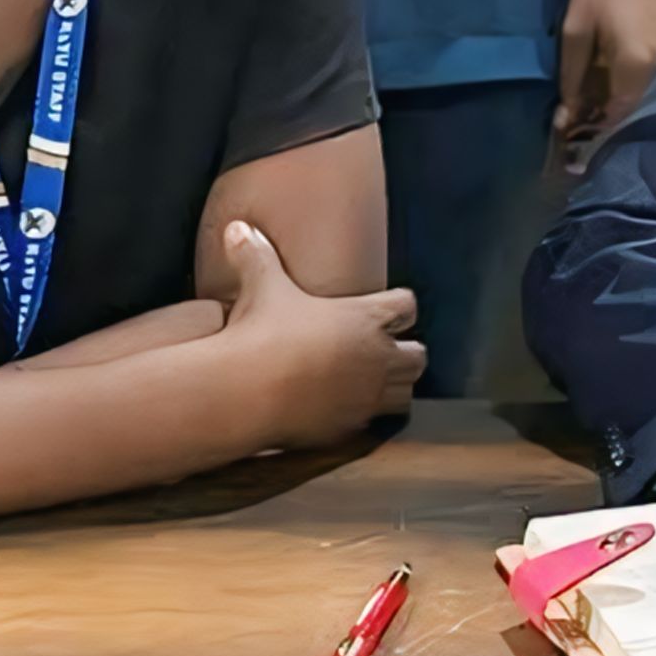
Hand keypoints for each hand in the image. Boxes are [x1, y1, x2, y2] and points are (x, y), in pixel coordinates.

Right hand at [215, 221, 425, 448]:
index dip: (398, 306)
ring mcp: (369, 395)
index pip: (407, 306)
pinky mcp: (352, 427)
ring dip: (394, 388)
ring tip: (372, 385)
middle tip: (383, 352)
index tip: (385, 309)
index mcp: (367, 317)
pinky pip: (375, 425)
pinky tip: (347, 411)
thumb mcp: (261, 287)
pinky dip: (367, 418)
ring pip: (406, 394)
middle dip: (405, 353)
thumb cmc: (260, 333)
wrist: (246, 391)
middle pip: (419, 356)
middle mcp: (378, 356)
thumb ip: (255, 256)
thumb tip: (237, 227)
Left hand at [555, 0, 655, 158]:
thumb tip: (567, 115)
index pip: (620, 114)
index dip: (598, 133)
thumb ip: (571, 76)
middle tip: (580, 138)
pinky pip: (647, 86)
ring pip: (642, 101)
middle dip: (607, 127)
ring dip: (617, 112)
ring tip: (589, 119)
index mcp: (635, 65)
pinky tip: (607, 97)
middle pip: (634, 112)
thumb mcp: (574, 31)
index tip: (575, 145)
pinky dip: (627, 96)